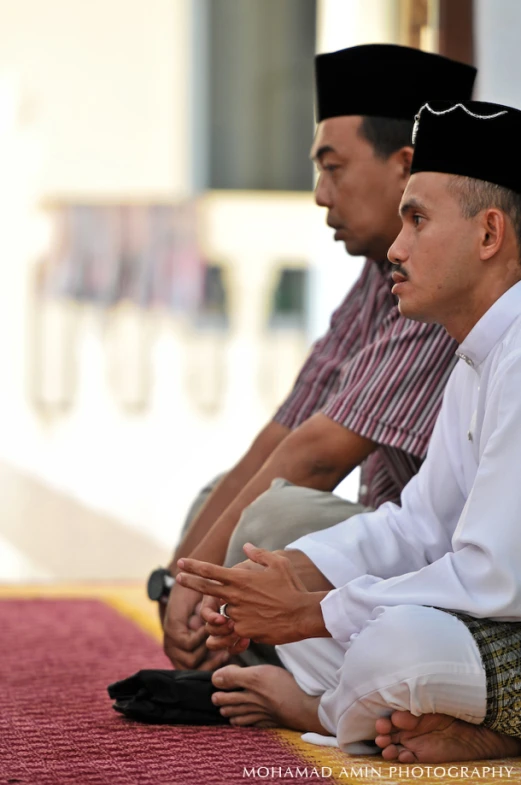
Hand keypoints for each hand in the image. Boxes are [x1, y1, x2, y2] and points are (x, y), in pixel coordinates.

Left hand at [177, 543, 328, 645]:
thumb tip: (246, 546)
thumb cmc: (292, 587)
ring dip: (229, 609)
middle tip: (179, 578)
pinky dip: (237, 626)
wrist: (302, 614)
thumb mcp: (278, 563)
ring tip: (252, 608)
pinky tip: (252, 622)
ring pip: (224, 612)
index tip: (182, 562)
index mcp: (241, 579)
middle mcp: (236, 597)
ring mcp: (238, 615)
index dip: (194, 566)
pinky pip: (234, 629)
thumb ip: (259, 554)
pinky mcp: (244, 631)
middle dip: (191, 582)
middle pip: (206, 589)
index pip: (211, 571)